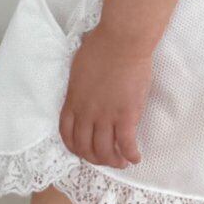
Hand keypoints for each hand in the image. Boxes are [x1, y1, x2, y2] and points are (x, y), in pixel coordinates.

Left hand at [59, 22, 152, 168]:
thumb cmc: (101, 45)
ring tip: (121, 162)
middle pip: (85, 147)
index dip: (75, 148)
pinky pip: (127, 144)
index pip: (67, 134)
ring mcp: (106, 116)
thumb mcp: (78, 67)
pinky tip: (135, 158)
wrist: (122, 41)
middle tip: (104, 159)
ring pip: (105, 151)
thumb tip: (82, 84)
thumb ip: (78, 83)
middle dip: (94, 159)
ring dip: (112, 161)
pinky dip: (131, 155)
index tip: (83, 151)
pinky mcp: (126, 115)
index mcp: (73, 101)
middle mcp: (87, 113)